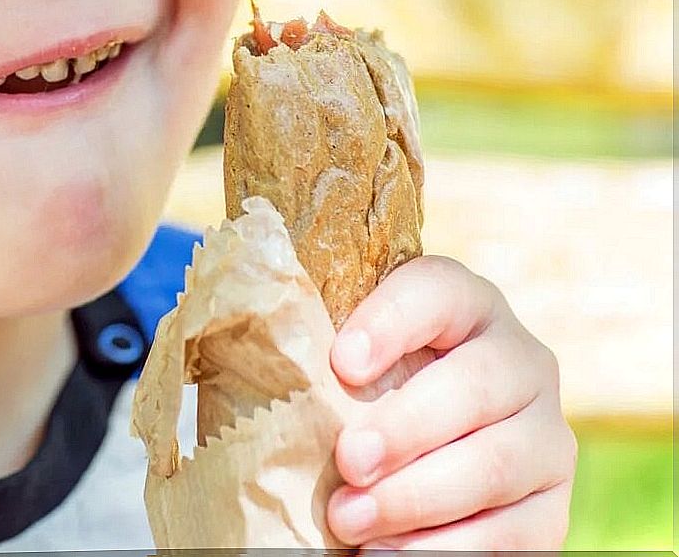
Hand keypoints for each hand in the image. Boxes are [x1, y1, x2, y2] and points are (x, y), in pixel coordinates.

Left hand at [326, 256, 576, 550]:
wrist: (420, 452)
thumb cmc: (365, 394)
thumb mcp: (352, 362)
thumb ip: (327, 354)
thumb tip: (272, 369)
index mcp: (467, 306)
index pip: (438, 292)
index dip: (391, 323)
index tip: (342, 363)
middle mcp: (521, 363)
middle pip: (475, 385)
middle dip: (405, 428)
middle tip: (348, 461)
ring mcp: (545, 436)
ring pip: (494, 464)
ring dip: (416, 499)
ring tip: (349, 520)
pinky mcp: (550, 507)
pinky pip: (512, 533)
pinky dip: (446, 548)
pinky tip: (387, 553)